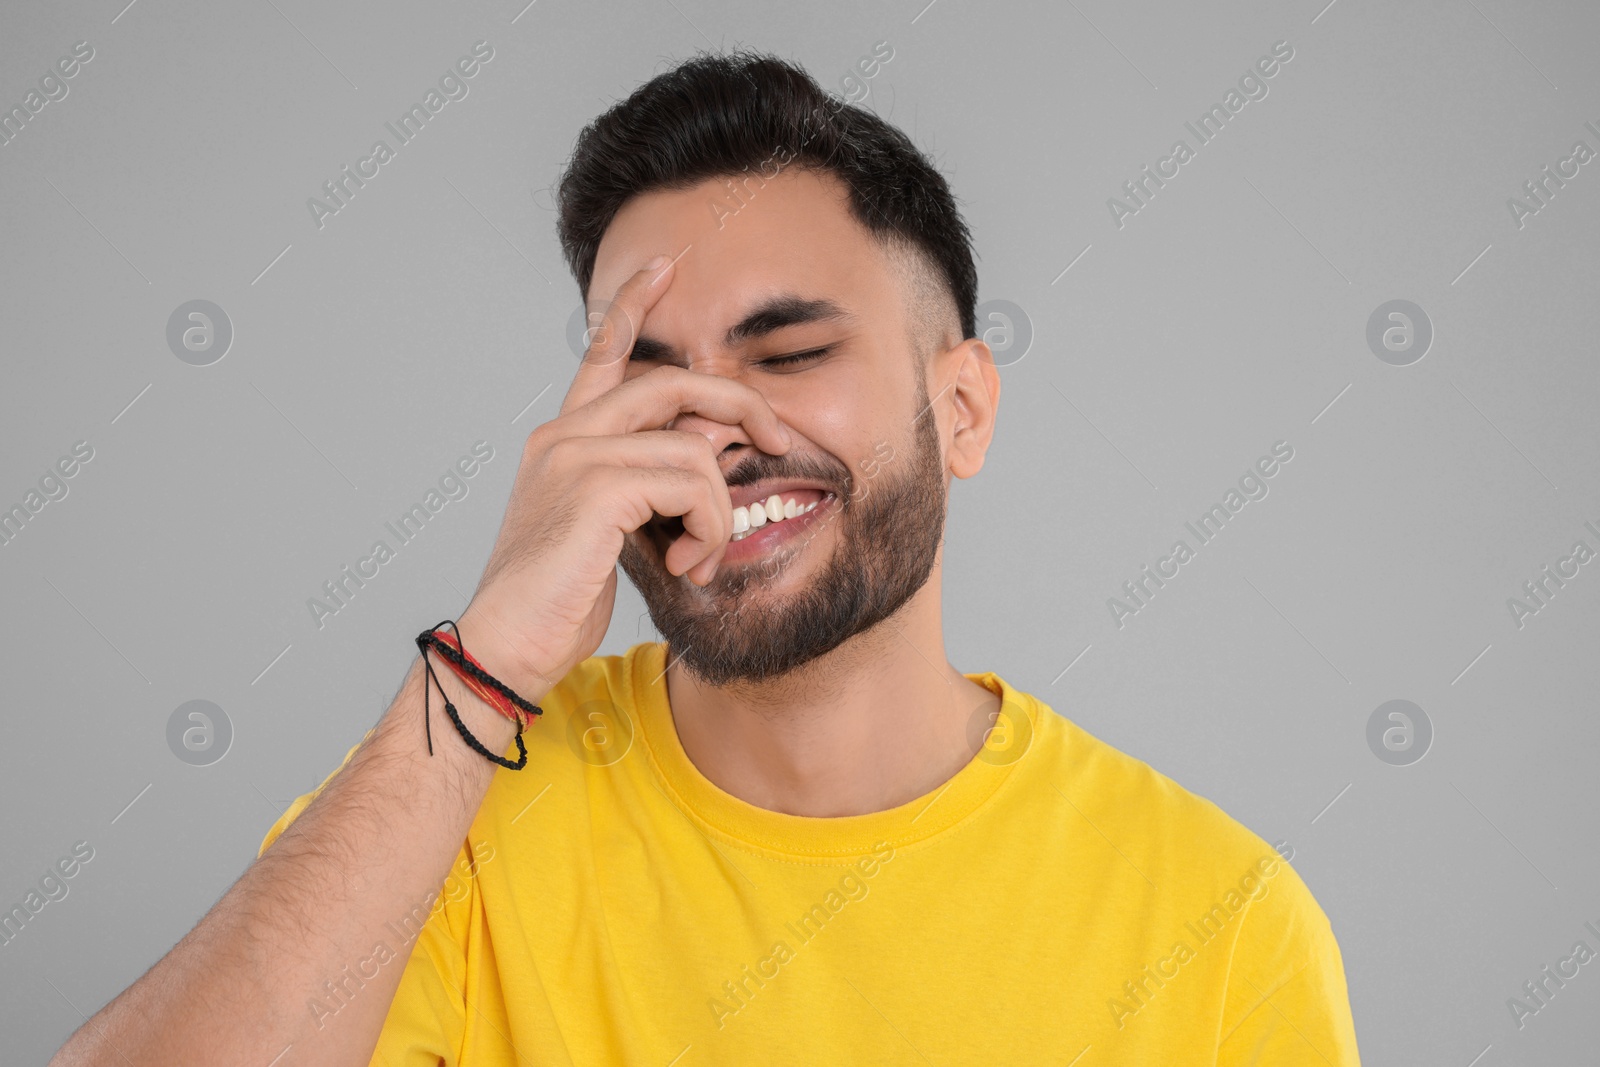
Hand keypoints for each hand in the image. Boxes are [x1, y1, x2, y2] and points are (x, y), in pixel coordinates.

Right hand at [456, 253, 792, 694]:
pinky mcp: (595, 489)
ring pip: (695, 449)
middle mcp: (564, 435)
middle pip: (673, 384)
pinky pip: (692, 484)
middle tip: (777, 441)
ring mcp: (575, 457)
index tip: (663, 267)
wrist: (506, 647)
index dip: (632, 307)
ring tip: (700, 558)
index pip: (602, 354)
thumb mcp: (612, 529)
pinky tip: (688, 565)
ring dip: (718, 511)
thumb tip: (713, 450)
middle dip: (739, 406)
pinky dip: (709, 528)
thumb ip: (650, 485)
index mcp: (562, 439)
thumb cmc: (559, 599)